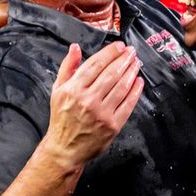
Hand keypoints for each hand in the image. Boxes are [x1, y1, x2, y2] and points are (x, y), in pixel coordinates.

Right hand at [41, 42, 143, 170]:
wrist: (65, 148)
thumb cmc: (62, 118)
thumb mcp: (57, 90)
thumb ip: (67, 67)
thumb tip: (75, 48)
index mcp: (73, 89)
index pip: (95, 64)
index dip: (110, 53)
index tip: (119, 46)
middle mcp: (87, 100)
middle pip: (111, 73)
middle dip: (124, 59)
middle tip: (131, 52)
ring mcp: (101, 113)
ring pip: (121, 86)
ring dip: (131, 72)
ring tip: (136, 63)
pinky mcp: (113, 125)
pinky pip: (128, 104)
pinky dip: (135, 91)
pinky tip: (138, 82)